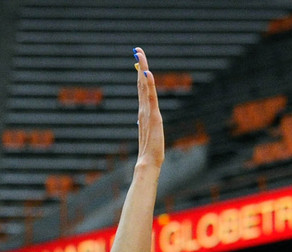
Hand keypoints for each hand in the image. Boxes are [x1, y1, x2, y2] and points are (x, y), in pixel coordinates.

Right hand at [133, 47, 163, 169]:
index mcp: (144, 111)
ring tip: (140, 55)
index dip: (140, 73)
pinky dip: (148, 84)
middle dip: (140, 65)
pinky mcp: (153, 117)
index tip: (138, 60)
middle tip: (138, 50)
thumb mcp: (149, 133)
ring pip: (144, 87)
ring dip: (143, 69)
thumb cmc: (150, 152)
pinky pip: (150, 97)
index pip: (142, 88)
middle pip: (142, 83)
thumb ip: (146, 123)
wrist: (148, 162)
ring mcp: (147, 112)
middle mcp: (144, 109)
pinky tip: (147, 73)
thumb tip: (144, 118)